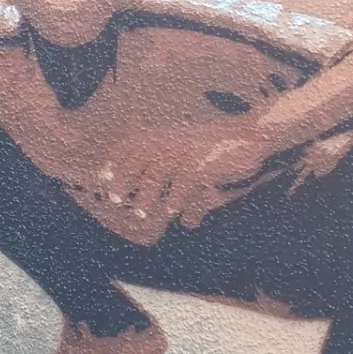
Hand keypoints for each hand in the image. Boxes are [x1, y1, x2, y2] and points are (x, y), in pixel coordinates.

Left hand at [92, 127, 275, 241]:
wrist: (250, 135)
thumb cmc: (220, 151)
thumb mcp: (197, 161)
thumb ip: (183, 183)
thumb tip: (184, 217)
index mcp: (166, 136)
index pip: (131, 145)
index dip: (115, 161)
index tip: (102, 179)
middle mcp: (172, 141)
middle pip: (138, 159)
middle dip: (124, 179)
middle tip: (114, 199)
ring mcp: (187, 151)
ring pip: (157, 174)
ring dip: (146, 196)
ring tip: (139, 213)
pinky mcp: (203, 162)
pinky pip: (183, 182)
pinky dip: (176, 199)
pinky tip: (171, 212)